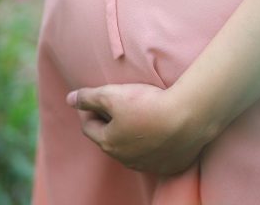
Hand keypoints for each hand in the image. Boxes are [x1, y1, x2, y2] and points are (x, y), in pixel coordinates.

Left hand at [66, 83, 218, 174]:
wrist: (189, 118)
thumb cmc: (148, 105)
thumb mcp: (112, 94)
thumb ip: (88, 97)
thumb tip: (70, 99)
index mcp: (109, 143)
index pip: (89, 127)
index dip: (89, 111)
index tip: (94, 99)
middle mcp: (126, 159)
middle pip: (111, 139)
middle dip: (110, 123)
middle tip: (118, 105)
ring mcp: (149, 164)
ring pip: (133, 149)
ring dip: (132, 135)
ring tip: (141, 116)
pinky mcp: (169, 165)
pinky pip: (156, 155)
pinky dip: (154, 143)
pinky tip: (161, 129)